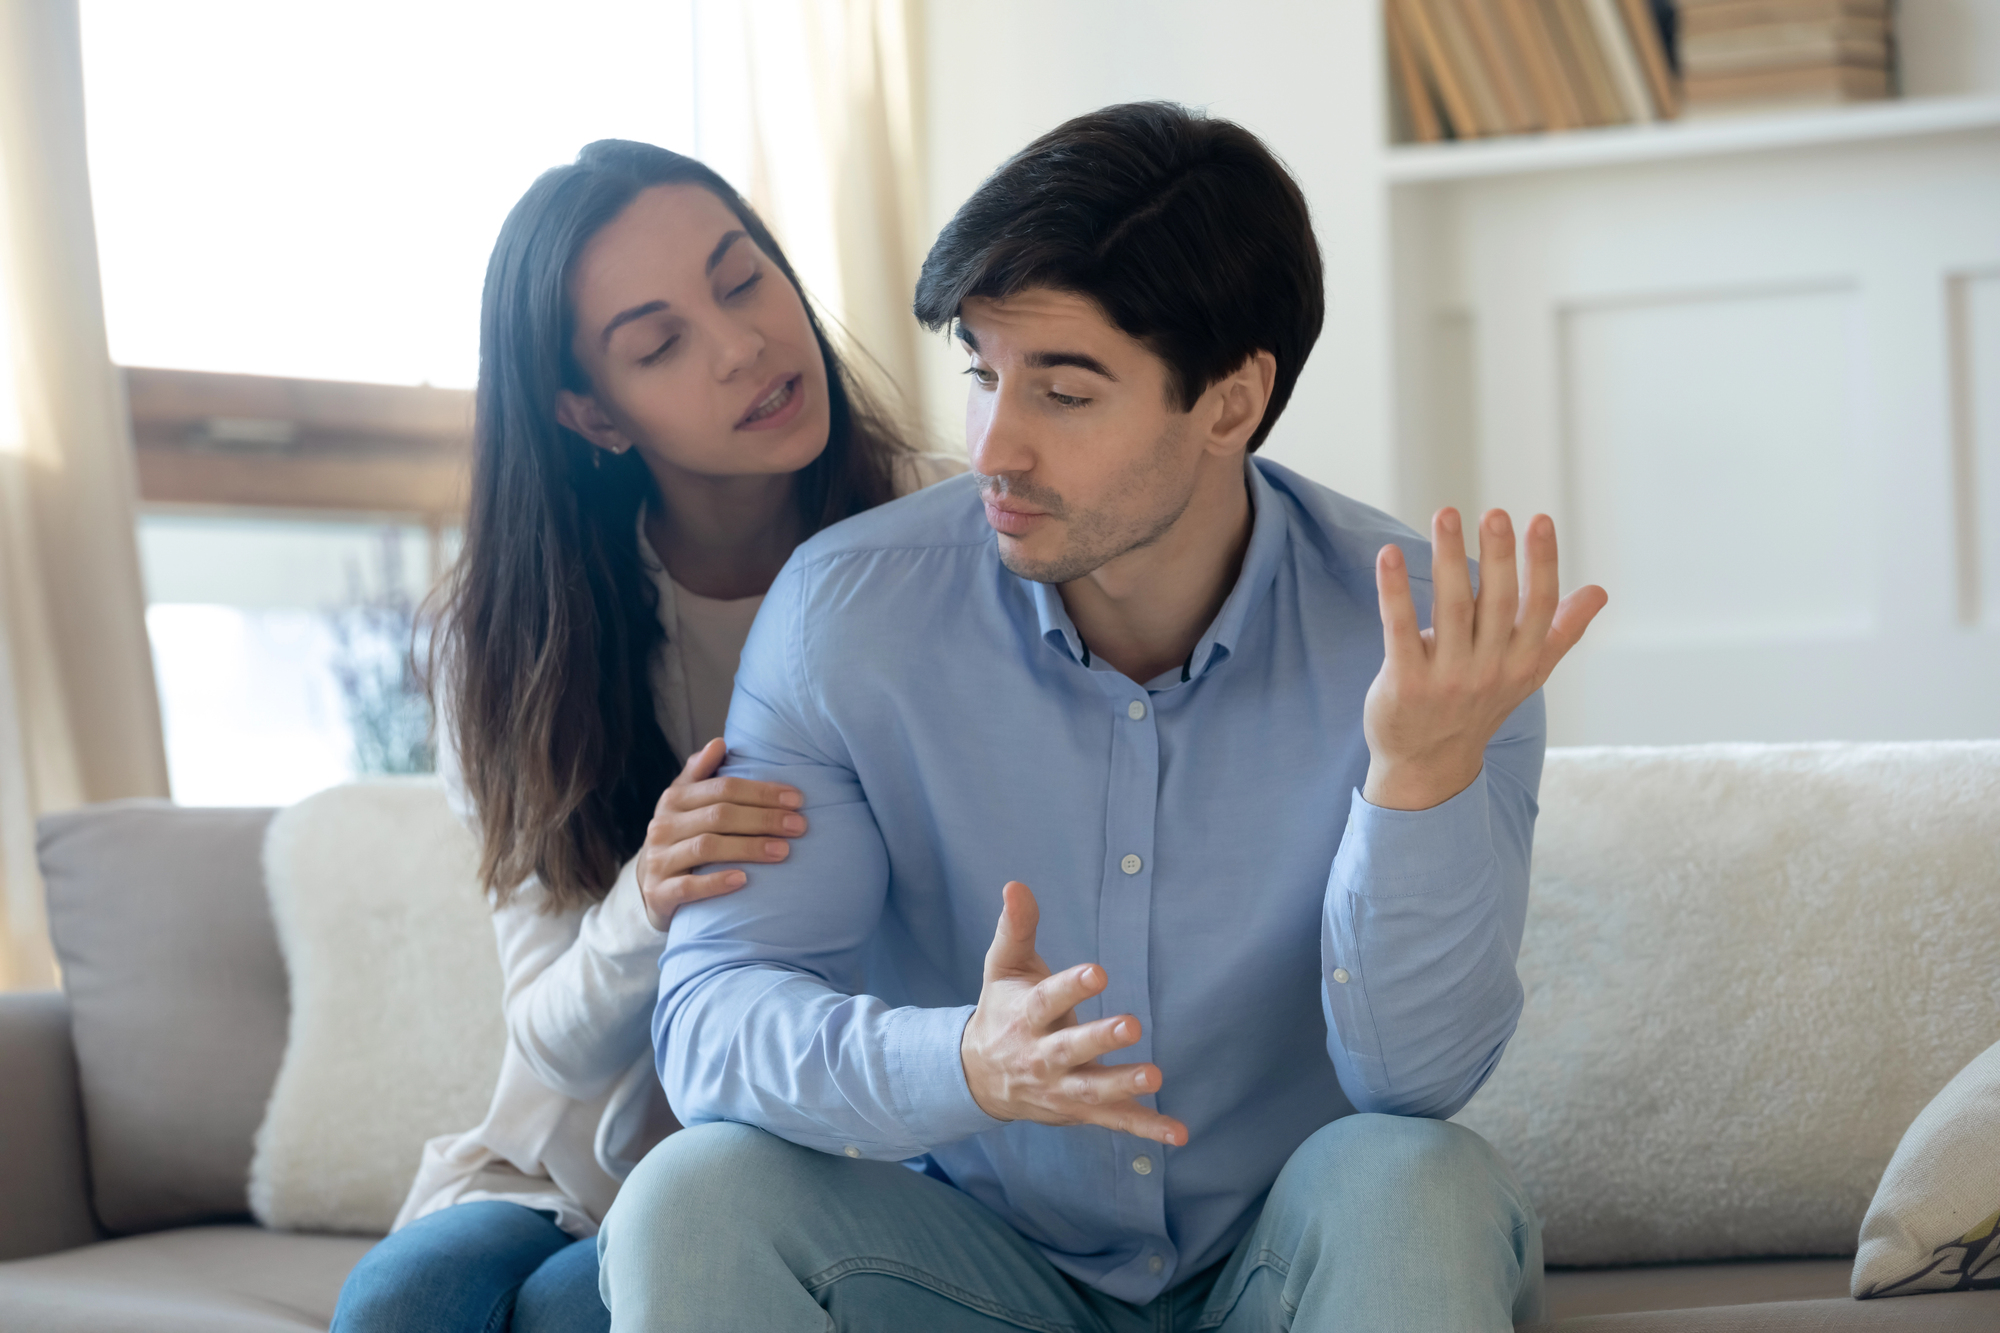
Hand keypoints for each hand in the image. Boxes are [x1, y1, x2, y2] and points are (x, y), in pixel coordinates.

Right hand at [638, 738, 805, 931]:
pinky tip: (743, 880)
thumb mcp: (685, 803)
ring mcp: (659, 860)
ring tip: (783, 851)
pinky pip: (688, 886)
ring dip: (748, 848)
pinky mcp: (658, 892)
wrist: (650, 885)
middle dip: (764, 819)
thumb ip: (701, 773)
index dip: (761, 792)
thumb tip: (720, 742)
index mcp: (674, 799)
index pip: (723, 788)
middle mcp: (663, 826)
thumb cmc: (680, 837)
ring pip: (706, 847)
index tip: (796, 799)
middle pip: (719, 816)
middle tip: (799, 826)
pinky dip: (716, 882)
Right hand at [960, 881, 1187, 1145]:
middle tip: (1131, 1024)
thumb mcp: (1003, 967)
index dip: (1071, 988)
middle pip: (1069, 1050)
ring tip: (1155, 1076)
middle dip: (1099, 1039)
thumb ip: (1016, 928)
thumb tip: (1016, 885)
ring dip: (1123, 1085)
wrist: (977, 1075)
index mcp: (1024, 1017)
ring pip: (1092, 1090)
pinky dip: (1147, 1128)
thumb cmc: (1001, 1009)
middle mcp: (1040, 1056)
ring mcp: (1060, 1088)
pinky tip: (1179, 1133)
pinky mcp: (1079, 1111)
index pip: (1047, 1001)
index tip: (1097, 972)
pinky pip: (1116, 1121)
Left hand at [1363, 509, 1606, 811]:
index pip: (1540, 607)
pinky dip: (1395, 591)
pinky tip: (1389, 555)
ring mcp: (1448, 678)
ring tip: (1446, 515)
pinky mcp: (1405, 683)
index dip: (1543, 564)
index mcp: (1523, 662)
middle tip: (1495, 513)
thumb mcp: (1527, 674)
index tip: (1540, 520)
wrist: (1428, 766)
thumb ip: (1559, 631)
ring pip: (1452, 609)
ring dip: (1450, 559)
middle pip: (1499, 604)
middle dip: (1499, 556)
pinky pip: (1400, 630)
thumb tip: (1599, 592)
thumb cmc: (1478, 708)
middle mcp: (1490, 670)